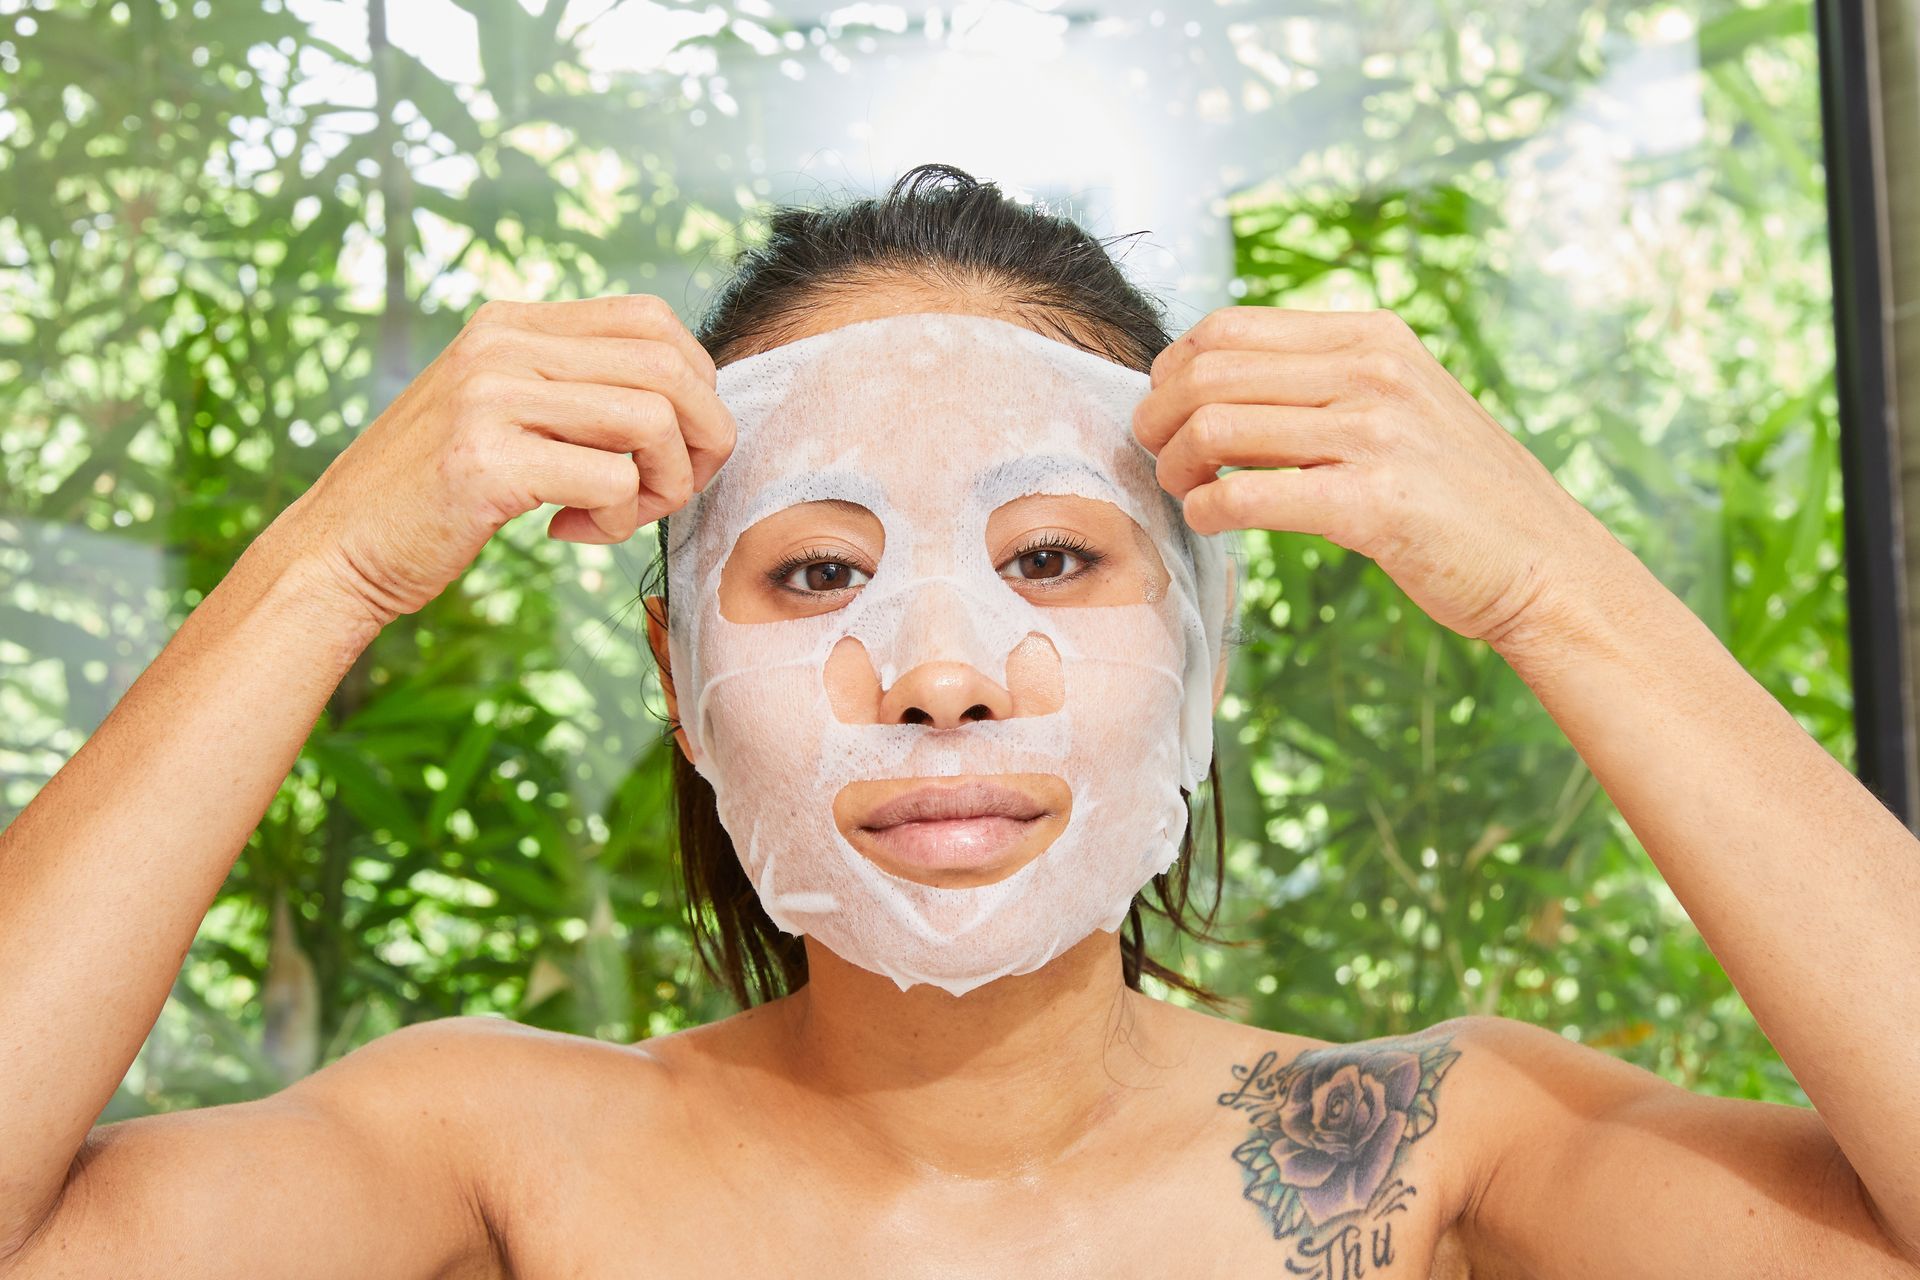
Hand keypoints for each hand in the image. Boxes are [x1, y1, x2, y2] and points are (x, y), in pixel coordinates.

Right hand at [282, 293, 733, 630]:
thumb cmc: (435, 493)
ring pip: (653, 421)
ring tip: (617, 516)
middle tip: (670, 490)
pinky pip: (613, 481)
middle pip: (670, 366)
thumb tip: (685, 398)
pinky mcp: (486, 462)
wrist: (337, 548)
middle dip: (701, 439)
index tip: (677, 445)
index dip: (696, 385)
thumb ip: (571, 389)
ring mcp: (490, 398)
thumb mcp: (500, 412)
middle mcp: (501, 345)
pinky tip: (570, 531)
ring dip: (664, 485)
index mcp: (510, 324)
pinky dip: (617, 520)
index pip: (652, 319)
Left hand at [1133, 306, 1615, 647]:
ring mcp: (1375, 434)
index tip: (1165, 409)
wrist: (1543, 562)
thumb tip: (1213, 382)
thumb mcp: (1401, 402)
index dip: (1173, 368)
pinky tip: (1209, 522)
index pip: (1228, 326)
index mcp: (1373, 336)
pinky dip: (1206, 511)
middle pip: (1208, 372)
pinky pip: (1247, 495)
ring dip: (1176, 466)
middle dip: (1159, 418)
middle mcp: (1373, 372)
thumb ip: (1324, 381)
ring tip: (1184, 491)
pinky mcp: (1372, 504)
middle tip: (1156, 456)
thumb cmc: (1457, 493)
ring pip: (1215, 427)